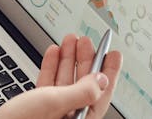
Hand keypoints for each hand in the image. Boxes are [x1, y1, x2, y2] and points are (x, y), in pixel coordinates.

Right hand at [0, 34, 121, 118]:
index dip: (109, 71)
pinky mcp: (37, 108)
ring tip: (69, 41)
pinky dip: (51, 67)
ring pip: (65, 81)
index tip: (114, 53)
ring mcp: (52, 112)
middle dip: (85, 59)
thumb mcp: (55, 103)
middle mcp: (68, 117)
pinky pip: (49, 85)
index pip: (101, 92)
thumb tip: (102, 79)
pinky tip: (53, 53)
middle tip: (87, 41)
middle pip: (83, 84)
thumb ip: (82, 91)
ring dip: (67, 59)